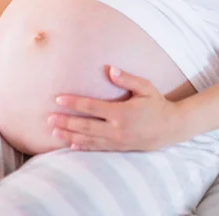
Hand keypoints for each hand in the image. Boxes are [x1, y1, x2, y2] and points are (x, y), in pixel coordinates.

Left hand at [48, 67, 184, 151]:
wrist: (170, 128)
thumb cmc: (157, 104)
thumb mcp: (145, 87)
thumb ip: (127, 79)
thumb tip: (110, 69)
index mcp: (121, 112)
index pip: (91, 107)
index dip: (74, 103)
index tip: (59, 99)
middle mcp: (116, 129)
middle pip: (85, 126)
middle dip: (65, 122)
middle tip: (48, 119)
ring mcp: (117, 141)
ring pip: (88, 139)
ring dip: (69, 136)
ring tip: (53, 132)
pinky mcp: (119, 148)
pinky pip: (97, 148)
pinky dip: (83, 147)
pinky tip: (71, 145)